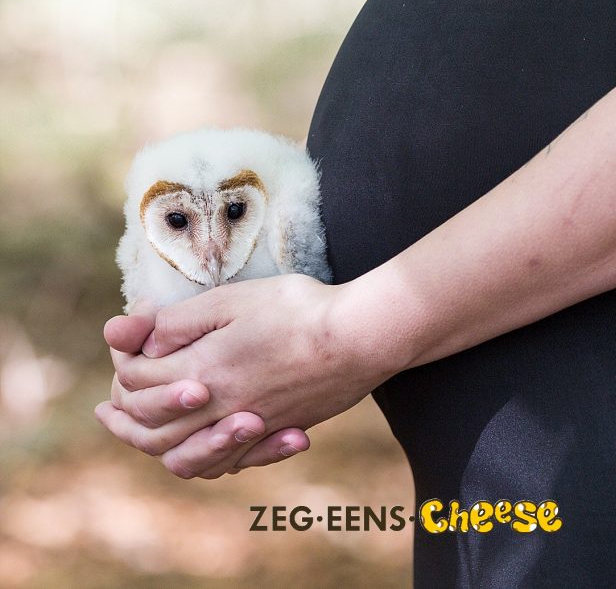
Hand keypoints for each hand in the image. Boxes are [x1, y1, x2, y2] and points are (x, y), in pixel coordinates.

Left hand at [95, 274, 397, 477]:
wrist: (361, 337)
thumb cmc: (299, 310)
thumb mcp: (232, 299)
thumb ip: (178, 321)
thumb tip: (137, 336)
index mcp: (201, 372)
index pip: (137, 379)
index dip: (123, 357)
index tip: (127, 337)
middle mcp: (219, 409)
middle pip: (151, 429)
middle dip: (122, 418)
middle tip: (106, 412)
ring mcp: (251, 427)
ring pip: (187, 457)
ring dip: (158, 449)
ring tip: (145, 438)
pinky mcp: (278, 431)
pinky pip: (231, 463)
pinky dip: (209, 459)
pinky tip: (208, 446)